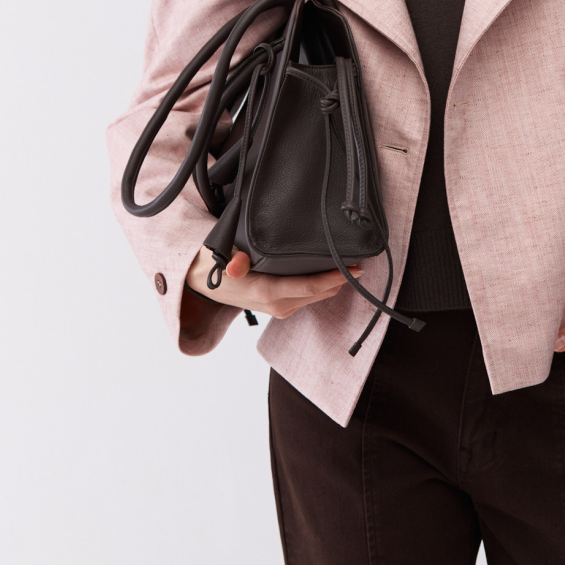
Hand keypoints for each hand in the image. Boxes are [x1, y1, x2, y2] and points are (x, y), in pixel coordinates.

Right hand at [185, 244, 362, 319]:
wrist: (203, 285)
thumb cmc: (216, 265)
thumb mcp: (221, 256)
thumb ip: (233, 260)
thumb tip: (236, 266)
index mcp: (266, 291)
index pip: (309, 286)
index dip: (334, 278)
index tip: (354, 268)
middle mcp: (276, 304)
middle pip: (319, 293)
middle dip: (341, 279)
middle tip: (361, 260)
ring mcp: (279, 308)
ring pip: (316, 297)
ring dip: (334, 284)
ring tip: (351, 266)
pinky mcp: (280, 308)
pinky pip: (308, 298)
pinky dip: (322, 287)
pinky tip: (332, 275)